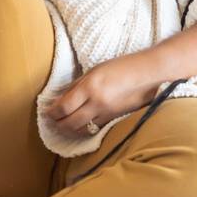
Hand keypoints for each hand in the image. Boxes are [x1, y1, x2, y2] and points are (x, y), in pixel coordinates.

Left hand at [40, 55, 162, 138]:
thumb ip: (77, 86)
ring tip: (64, 125)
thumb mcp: (95, 70)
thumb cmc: (122, 66)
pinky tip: (80, 126)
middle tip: (52, 121)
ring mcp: (107, 113)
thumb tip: (59, 99)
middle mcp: (97, 102)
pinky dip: (85, 129)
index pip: (64, 107)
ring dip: (70, 129)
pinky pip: (95, 128)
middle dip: (58, 124)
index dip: (52, 112)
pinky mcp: (115, 119)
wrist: (149, 74)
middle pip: (70, 122)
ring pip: (82, 129)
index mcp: (90, 87)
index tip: (47, 112)